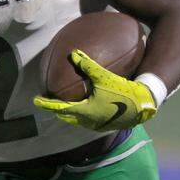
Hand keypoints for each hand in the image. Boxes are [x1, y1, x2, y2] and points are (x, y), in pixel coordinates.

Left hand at [33, 49, 156, 130]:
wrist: (143, 106)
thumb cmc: (123, 91)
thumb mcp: (104, 77)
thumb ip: (88, 65)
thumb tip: (73, 53)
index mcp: (84, 111)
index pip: (60, 107)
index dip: (47, 103)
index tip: (36, 100)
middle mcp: (88, 121)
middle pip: (67, 117)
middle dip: (57, 110)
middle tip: (50, 102)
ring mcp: (97, 125)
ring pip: (77, 120)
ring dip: (69, 113)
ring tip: (65, 105)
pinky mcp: (106, 125)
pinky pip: (88, 121)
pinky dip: (81, 114)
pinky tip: (86, 106)